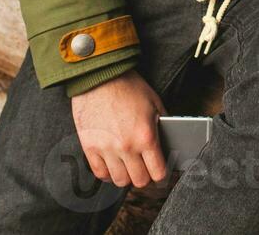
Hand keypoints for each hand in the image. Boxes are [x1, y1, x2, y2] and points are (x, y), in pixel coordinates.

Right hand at [69, 68, 168, 188]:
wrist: (100, 77)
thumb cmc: (128, 87)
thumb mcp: (155, 103)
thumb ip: (163, 124)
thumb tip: (169, 142)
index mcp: (146, 136)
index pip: (158, 173)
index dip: (162, 177)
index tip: (161, 174)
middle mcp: (127, 147)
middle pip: (139, 181)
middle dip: (145, 178)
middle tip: (146, 170)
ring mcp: (107, 149)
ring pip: (120, 181)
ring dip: (126, 177)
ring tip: (129, 168)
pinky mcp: (90, 147)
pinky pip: (100, 174)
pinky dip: (108, 174)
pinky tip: (113, 166)